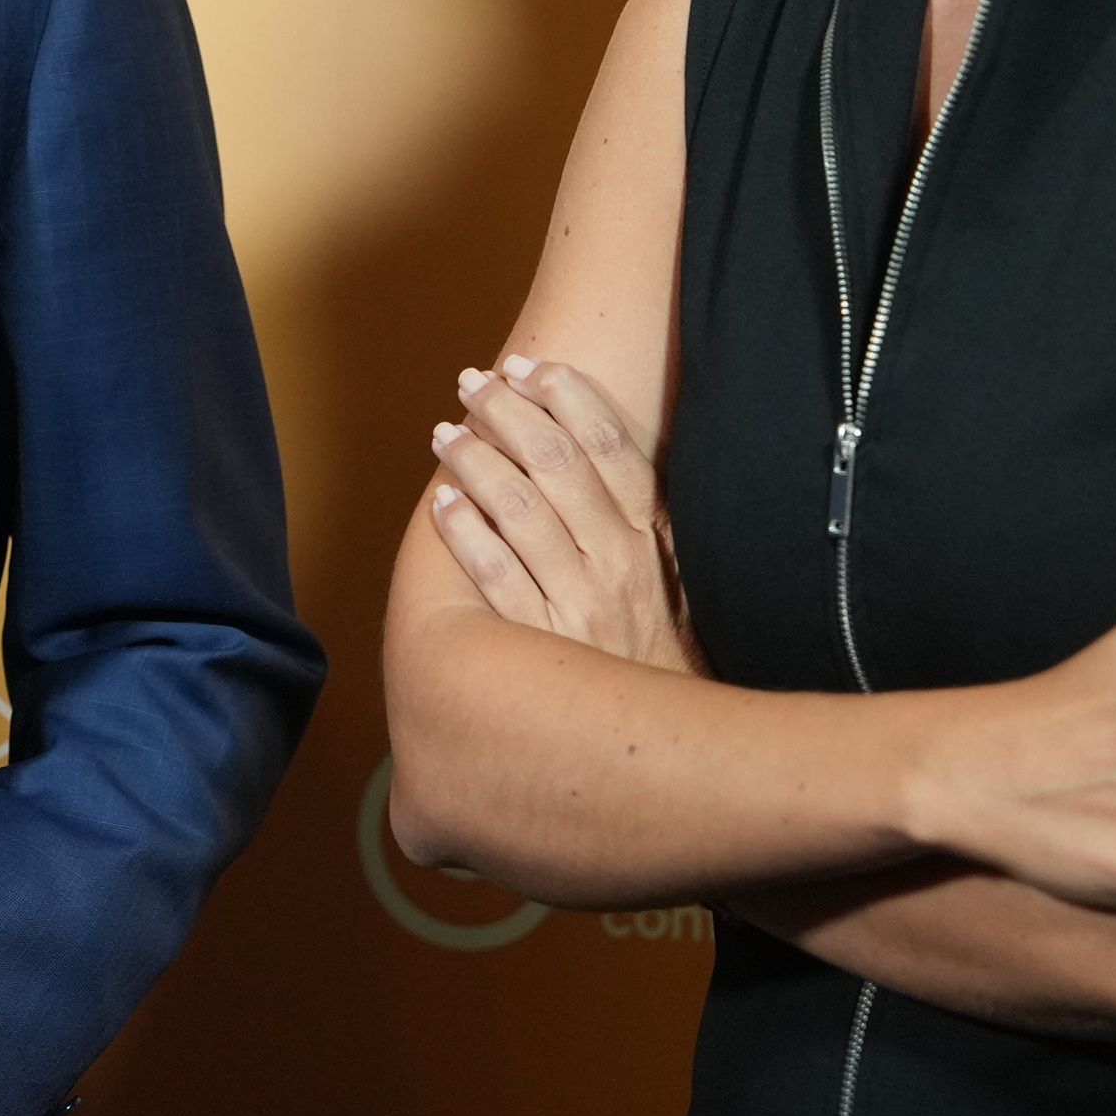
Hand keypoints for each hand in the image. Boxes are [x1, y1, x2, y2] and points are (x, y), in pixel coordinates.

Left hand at [424, 355, 704, 674]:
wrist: (658, 748)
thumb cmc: (656, 657)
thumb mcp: (673, 585)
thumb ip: (644, 526)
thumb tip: (603, 453)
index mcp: (652, 541)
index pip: (612, 448)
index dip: (569, 398)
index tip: (532, 366)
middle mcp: (619, 563)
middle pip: (558, 464)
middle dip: (511, 413)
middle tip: (474, 382)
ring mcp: (580, 603)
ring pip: (520, 507)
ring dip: (477, 459)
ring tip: (444, 433)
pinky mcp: (542, 642)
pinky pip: (495, 573)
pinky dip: (466, 531)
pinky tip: (442, 502)